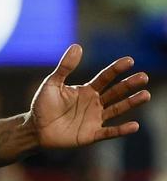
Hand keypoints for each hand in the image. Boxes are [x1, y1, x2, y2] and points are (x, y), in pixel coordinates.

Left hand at [29, 44, 149, 148]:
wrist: (34, 129)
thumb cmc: (42, 106)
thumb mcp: (52, 83)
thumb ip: (65, 67)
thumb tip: (77, 46)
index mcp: (86, 90)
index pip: (105, 77)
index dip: (116, 69)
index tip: (129, 61)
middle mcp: (95, 103)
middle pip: (115, 92)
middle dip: (129, 84)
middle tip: (143, 77)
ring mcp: (95, 119)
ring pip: (117, 109)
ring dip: (131, 103)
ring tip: (146, 95)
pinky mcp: (91, 134)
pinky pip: (109, 132)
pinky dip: (121, 130)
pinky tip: (134, 126)